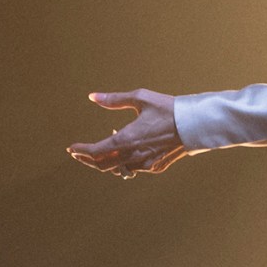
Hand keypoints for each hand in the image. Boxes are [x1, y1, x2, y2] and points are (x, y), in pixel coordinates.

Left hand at [68, 89, 184, 177]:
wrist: (195, 125)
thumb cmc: (168, 108)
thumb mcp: (140, 98)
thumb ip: (114, 99)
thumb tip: (92, 96)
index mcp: (127, 139)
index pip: (95, 151)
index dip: (81, 151)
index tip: (71, 148)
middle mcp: (134, 156)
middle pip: (102, 165)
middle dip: (88, 160)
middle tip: (78, 154)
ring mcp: (145, 164)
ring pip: (118, 169)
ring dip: (107, 160)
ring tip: (104, 147)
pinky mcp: (155, 168)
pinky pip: (133, 168)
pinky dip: (124, 161)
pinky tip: (126, 149)